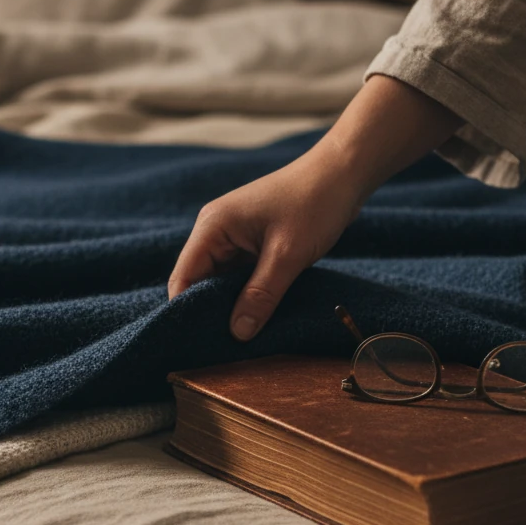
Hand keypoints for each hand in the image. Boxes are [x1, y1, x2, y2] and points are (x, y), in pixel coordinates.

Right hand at [168, 147, 365, 340]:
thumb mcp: (287, 255)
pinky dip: (247, 295)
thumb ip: (260, 296)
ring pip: (222, 282)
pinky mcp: (253, 243)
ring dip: (232, 306)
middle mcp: (216, 231)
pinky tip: (258, 317)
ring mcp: (234, 236)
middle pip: (199, 282)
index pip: (183, 278)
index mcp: (212, 226)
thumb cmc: (314, 204)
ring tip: (242, 339)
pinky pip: (241, 276)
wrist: (342, 174)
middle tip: (224, 350)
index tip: (199, 346)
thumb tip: (236, 334)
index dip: (186, 312)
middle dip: (210, 313)